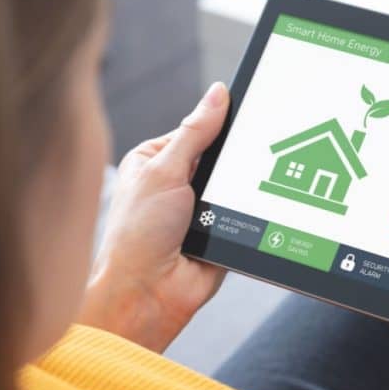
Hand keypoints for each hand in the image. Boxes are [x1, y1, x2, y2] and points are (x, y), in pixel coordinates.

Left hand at [77, 83, 228, 351]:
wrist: (148, 295)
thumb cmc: (137, 235)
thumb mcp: (164, 170)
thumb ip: (195, 132)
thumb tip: (217, 94)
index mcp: (154, 161)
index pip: (196, 130)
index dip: (219, 122)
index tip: (249, 110)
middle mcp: (176, 185)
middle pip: (221, 158)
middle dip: (233, 162)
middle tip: (249, 157)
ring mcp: (200, 211)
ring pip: (236, 187)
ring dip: (239, 192)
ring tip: (240, 194)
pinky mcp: (221, 235)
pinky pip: (245, 217)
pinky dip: (249, 216)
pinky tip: (251, 214)